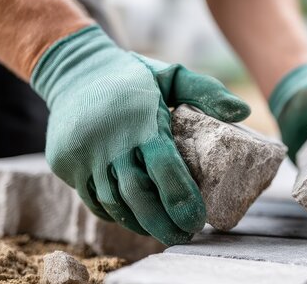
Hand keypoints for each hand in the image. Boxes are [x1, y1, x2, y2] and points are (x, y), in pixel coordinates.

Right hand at [31, 25, 249, 244]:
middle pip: (137, 195)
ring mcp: (83, 154)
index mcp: (140, 121)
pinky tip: (133, 217)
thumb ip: (206, 91)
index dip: (181, 198)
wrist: (74, 70)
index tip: (197, 220)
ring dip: (139, 222)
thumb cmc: (133, 77)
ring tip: (161, 230)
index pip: (164, 167)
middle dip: (162, 223)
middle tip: (183, 236)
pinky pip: (92, 199)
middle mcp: (109, 141)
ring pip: (113, 203)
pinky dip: (114, 213)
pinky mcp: (64, 163)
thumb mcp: (171, 75)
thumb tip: (243, 112)